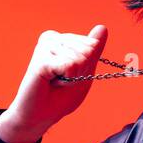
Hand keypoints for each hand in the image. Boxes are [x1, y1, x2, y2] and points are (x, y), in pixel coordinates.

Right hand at [0, 25, 109, 142]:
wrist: (40, 115)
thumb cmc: (60, 96)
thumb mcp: (83, 71)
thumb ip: (93, 50)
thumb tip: (103, 27)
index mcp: (61, 39)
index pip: (92, 45)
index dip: (87, 66)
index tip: (70, 75)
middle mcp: (51, 38)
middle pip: (88, 50)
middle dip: (81, 71)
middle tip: (62, 80)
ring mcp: (45, 47)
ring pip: (80, 58)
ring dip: (73, 77)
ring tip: (55, 82)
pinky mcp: (41, 59)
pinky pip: (70, 65)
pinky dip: (67, 79)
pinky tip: (51, 82)